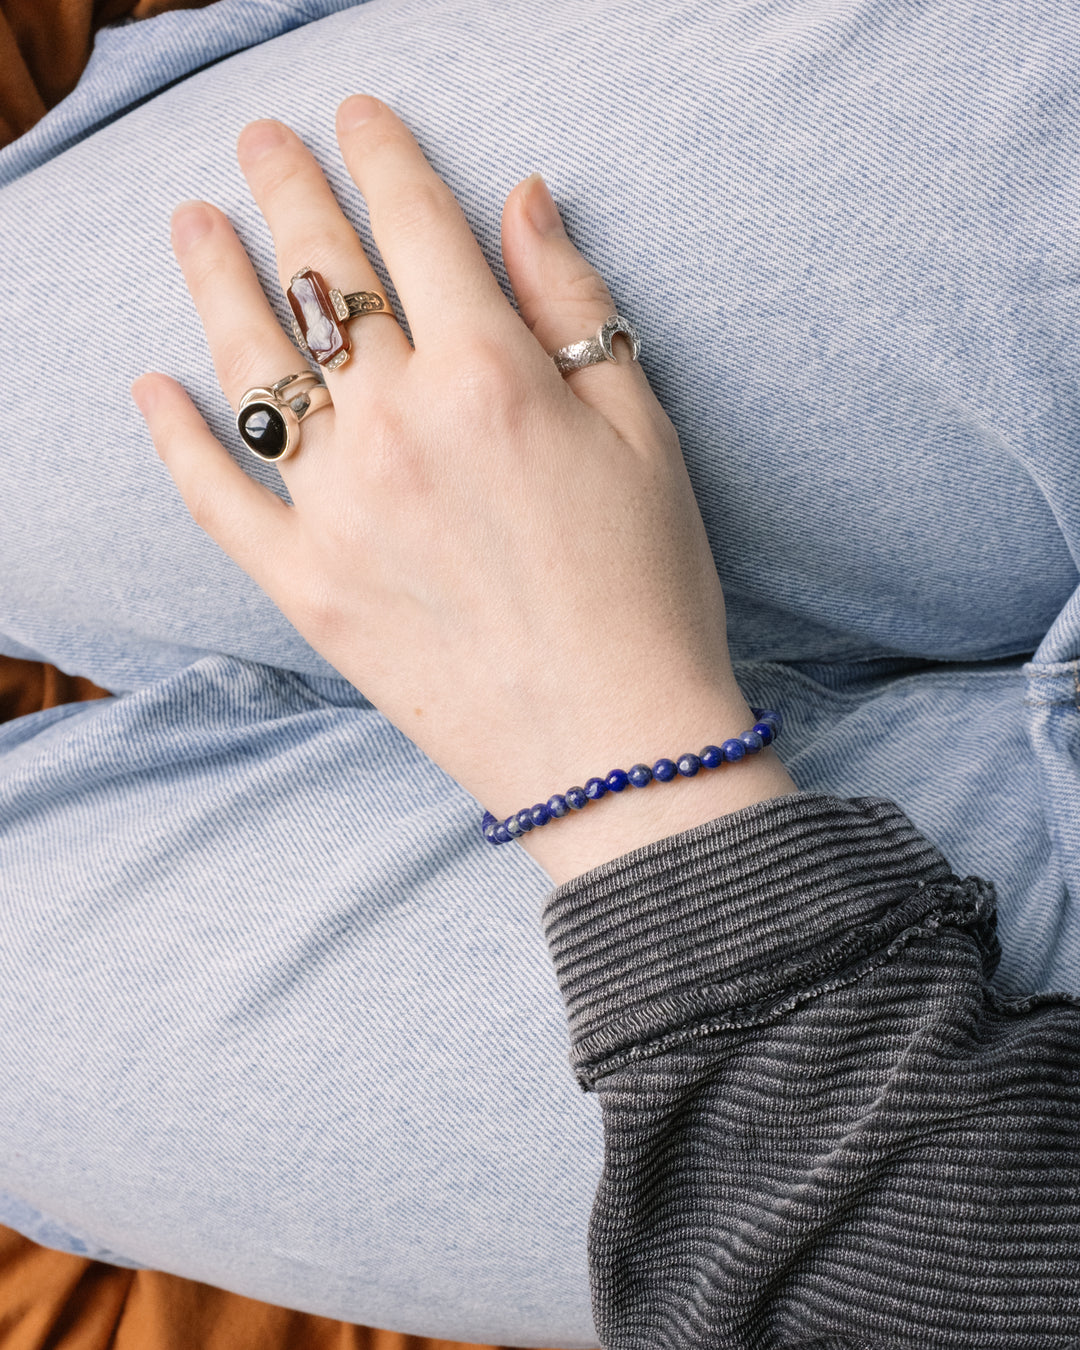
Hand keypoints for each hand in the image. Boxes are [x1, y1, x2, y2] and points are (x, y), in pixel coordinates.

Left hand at [132, 96, 794, 883]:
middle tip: (260, 141)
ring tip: (193, 226)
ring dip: (217, 281)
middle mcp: (400, 426)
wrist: (614, 744)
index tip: (356, 116)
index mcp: (492, 377)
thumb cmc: (649, 588)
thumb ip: (575, 309)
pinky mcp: (306, 586)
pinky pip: (218, 501)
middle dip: (289, 190)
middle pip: (326, 279)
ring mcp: (339, 508)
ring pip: (256, 366)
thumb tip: (523, 200)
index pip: (419, 228)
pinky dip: (178, 441)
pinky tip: (153, 389)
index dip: (384, 155)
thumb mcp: (643, 433)